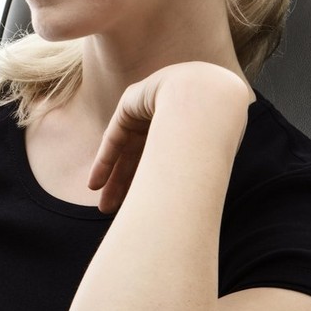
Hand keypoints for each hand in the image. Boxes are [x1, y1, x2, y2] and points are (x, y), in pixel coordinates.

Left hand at [87, 63, 248, 213]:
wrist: (207, 99)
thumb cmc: (214, 135)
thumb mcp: (206, 161)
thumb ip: (195, 177)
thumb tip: (188, 212)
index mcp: (195, 128)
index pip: (166, 161)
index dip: (152, 186)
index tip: (143, 211)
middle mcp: (173, 113)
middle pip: (143, 156)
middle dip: (129, 185)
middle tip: (117, 211)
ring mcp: (152, 106)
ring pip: (127, 148)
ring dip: (114, 178)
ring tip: (105, 206)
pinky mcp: (132, 101)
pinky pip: (115, 135)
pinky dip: (105, 160)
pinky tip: (95, 184)